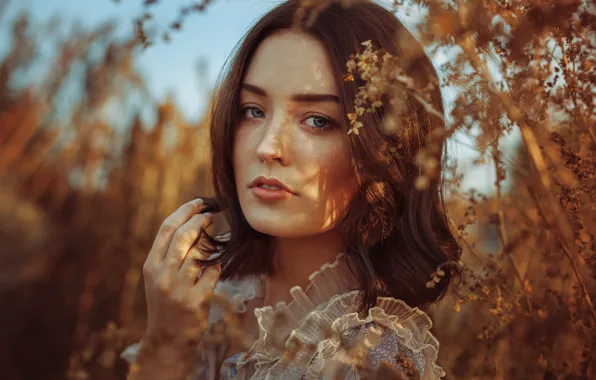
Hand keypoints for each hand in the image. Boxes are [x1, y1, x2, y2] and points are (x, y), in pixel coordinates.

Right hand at [140, 198, 220, 357]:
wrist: (166, 339)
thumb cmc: (166, 302)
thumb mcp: (158, 277)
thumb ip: (169, 254)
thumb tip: (192, 223)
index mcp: (151, 266)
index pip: (167, 229)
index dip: (185, 211)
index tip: (199, 203)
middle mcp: (162, 275)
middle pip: (183, 236)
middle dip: (200, 220)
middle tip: (212, 214)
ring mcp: (179, 289)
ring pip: (199, 252)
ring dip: (210, 241)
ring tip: (215, 238)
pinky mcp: (197, 301)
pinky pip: (213, 273)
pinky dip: (217, 265)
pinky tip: (216, 265)